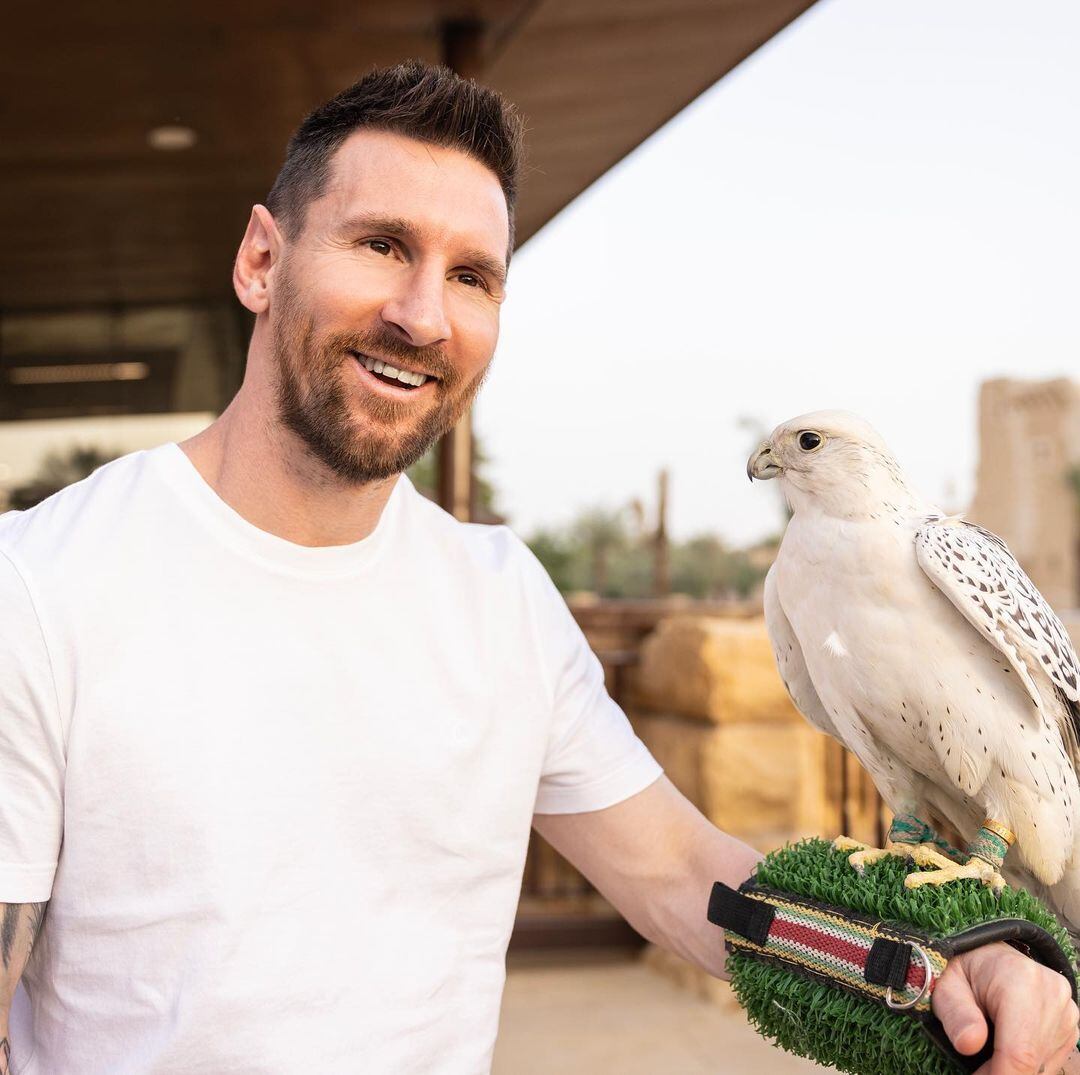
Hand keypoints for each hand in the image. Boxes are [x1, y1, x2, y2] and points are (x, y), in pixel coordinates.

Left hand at [932, 942, 1079, 1073]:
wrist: (990, 957)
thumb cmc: (964, 971)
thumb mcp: (946, 985)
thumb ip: (955, 1014)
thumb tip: (969, 1045)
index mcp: (1021, 980)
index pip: (1019, 1050)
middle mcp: (1052, 995)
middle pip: (1033, 1062)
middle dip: (1002, 1073)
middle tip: (977, 1070)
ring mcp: (1066, 1012)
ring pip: (1043, 1066)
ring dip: (1014, 1070)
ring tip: (987, 1054)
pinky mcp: (1070, 1026)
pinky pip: (1050, 1061)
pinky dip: (1027, 1065)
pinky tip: (1005, 1050)